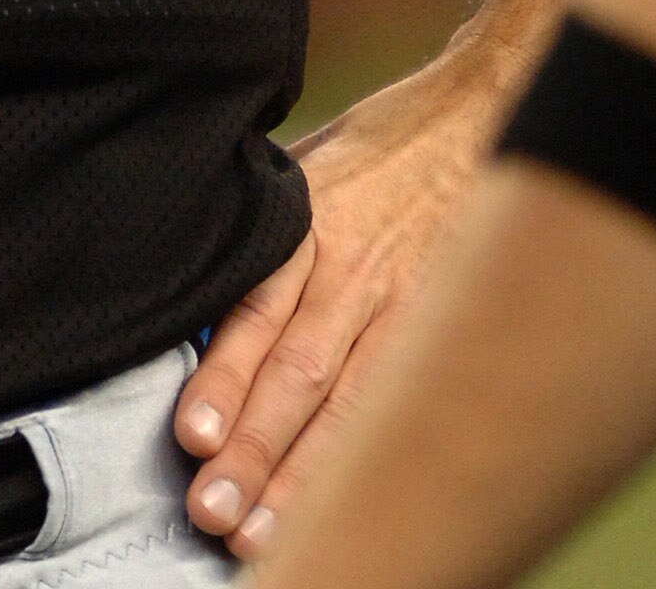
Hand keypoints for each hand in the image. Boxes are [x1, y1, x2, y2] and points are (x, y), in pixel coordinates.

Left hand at [173, 61, 493, 561]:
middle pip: (297, 374)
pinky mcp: (441, 330)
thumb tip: (182, 299)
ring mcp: (403, 307)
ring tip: (264, 533)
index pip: (255, 311)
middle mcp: (352, 272)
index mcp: (303, 228)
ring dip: (306, 476)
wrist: (472, 123)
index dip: (224, 376)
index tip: (194, 435)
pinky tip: (348, 501)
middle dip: (254, 450)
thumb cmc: (366, 153)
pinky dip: (372, 457)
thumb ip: (252, 236)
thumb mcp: (294, 172)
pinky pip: (401, 402)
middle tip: (212, 509)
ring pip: (350, 404)